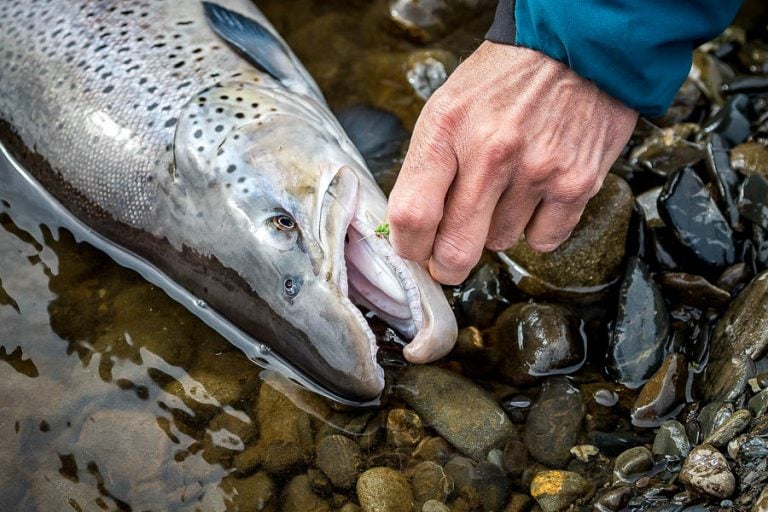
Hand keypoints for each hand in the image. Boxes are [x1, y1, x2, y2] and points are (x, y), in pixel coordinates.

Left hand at [387, 42, 637, 284]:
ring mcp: (537, 170)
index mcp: (447, 129)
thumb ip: (428, 167)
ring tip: (507, 189)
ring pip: (499, 244)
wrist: (575, 47)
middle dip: (446, 265)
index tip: (415, 251)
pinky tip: (536, 195)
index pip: (412, 215)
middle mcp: (491, 152)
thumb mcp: (447, 107)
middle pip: (455, 249)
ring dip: (496, 230)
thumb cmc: (503, 81)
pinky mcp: (576, 183)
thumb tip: (418, 231)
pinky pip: (542, 241)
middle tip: (447, 260)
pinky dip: (536, 229)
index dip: (409, 247)